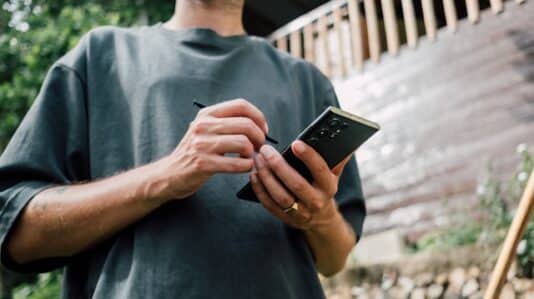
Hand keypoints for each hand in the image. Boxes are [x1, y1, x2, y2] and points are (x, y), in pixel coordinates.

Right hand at [153, 99, 267, 201]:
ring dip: (252, 153)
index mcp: (207, 114)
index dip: (258, 117)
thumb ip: (227, 123)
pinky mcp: (203, 164)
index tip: (263, 129)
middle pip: (246, 124)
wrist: (170, 174)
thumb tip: (259, 124)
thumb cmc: (195, 153)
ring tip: (249, 158)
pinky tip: (244, 167)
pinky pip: (237, 163)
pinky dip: (247, 166)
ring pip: (243, 143)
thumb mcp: (206, 130)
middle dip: (259, 137)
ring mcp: (202, 145)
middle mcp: (203, 126)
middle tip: (259, 147)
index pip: (241, 105)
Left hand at [250, 140, 351, 231]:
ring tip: (257, 159)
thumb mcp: (334, 174)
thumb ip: (337, 158)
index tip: (296, 143)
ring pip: (280, 195)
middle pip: (296, 184)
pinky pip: (269, 204)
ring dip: (266, 176)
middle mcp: (316, 201)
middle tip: (266, 150)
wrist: (321, 219)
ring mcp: (300, 213)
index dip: (308, 156)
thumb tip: (345, 140)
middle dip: (279, 165)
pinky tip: (253, 174)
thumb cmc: (323, 187)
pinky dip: (260, 189)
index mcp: (329, 187)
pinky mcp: (285, 218)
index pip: (320, 170)